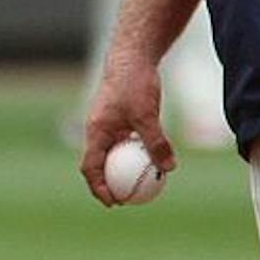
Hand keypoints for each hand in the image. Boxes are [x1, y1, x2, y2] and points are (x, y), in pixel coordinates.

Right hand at [78, 53, 175, 206]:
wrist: (132, 56)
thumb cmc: (134, 84)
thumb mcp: (147, 116)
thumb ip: (156, 143)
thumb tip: (168, 169)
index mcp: (96, 131)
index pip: (90, 167)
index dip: (99, 187)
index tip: (113, 202)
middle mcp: (98, 129)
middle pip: (98, 163)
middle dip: (108, 184)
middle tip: (124, 201)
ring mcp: (108, 123)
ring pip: (111, 153)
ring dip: (120, 170)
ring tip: (137, 187)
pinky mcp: (119, 117)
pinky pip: (123, 142)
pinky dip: (131, 154)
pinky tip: (149, 161)